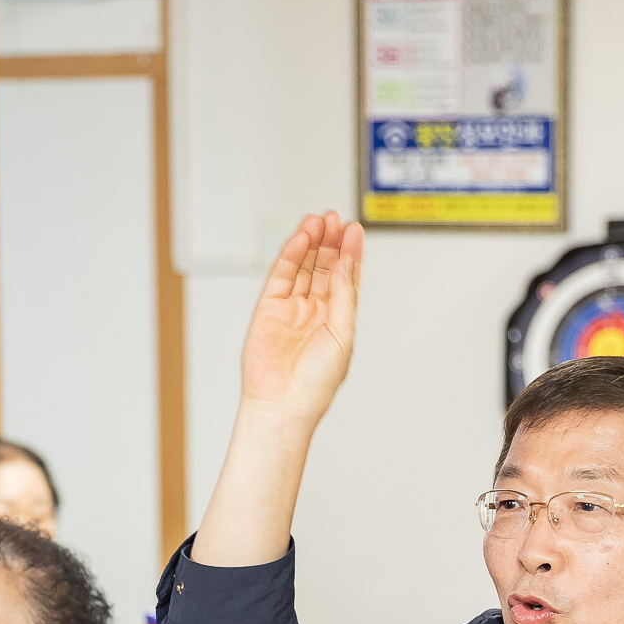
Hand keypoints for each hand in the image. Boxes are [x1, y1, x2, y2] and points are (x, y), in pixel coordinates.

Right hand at [237, 211, 361, 426]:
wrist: (282, 404)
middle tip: (336, 219)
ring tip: (319, 221)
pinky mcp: (268, 308)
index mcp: (337, 320)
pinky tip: (300, 238)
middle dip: (330, 242)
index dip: (350, 253)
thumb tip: (344, 264)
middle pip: (323, 267)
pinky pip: (281, 275)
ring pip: (303, 267)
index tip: (354, 230)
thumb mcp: (342, 336)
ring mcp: (291, 308)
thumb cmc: (314, 384)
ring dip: (312, 243)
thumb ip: (344, 297)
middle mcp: (314, 311)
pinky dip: (290, 254)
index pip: (345, 278)